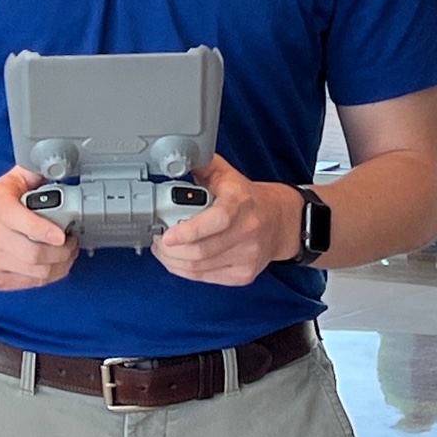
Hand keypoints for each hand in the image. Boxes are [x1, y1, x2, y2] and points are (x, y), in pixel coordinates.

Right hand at [0, 166, 79, 290]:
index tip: (61, 234)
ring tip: (66, 254)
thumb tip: (53, 162)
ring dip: (60, 265)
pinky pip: (31, 283)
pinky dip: (49, 276)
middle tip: (72, 243)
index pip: (17, 219)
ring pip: (35, 272)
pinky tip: (53, 265)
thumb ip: (32, 170)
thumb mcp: (10, 181)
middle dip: (62, 252)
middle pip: (32, 253)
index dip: (42, 229)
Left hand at [151, 156, 301, 286]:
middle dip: (169, 249)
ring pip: (199, 267)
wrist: (280, 221)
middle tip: (157, 239)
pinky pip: (205, 278)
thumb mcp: (225, 173)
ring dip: (173, 260)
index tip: (166, 235)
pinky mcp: (244, 274)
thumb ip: (200, 164)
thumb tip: (174, 158)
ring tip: (164, 249)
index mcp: (241, 202)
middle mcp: (248, 231)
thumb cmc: (247, 197)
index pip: (216, 221)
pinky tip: (178, 259)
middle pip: (200, 250)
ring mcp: (248, 256)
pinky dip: (185, 270)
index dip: (188, 231)